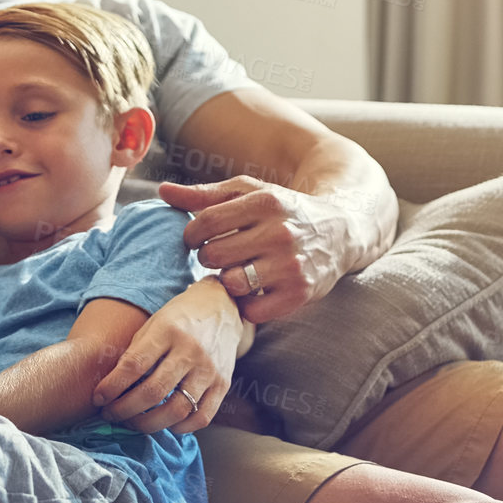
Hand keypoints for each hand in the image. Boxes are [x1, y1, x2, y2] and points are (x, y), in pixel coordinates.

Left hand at [92, 277, 240, 434]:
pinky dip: (181, 427)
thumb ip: (136, 352)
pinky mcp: (223, 384)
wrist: (222, 308)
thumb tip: (112, 388)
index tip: (99, 398)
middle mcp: (191, 350)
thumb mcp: (154, 323)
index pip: (134, 365)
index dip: (112, 386)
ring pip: (177, 410)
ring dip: (149, 423)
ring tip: (134, 422)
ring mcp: (209, 369)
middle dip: (125, 410)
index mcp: (168, 330)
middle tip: (111, 414)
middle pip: (153, 392)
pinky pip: (202, 417)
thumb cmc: (179, 318)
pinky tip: (166, 422)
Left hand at [159, 178, 350, 322]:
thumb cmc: (283, 210)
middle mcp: (280, 233)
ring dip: (228, 281)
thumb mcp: (250, 192)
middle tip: (219, 256)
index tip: (197, 240)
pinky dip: (247, 305)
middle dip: (209, 258)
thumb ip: (205, 194)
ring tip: (236, 272)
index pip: (204, 223)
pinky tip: (254, 291)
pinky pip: (252, 311)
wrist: (341, 230)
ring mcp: (291, 265)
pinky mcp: (300, 294)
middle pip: (214, 255)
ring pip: (231, 283)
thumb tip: (162, 192)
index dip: (191, 235)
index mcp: (265, 201)